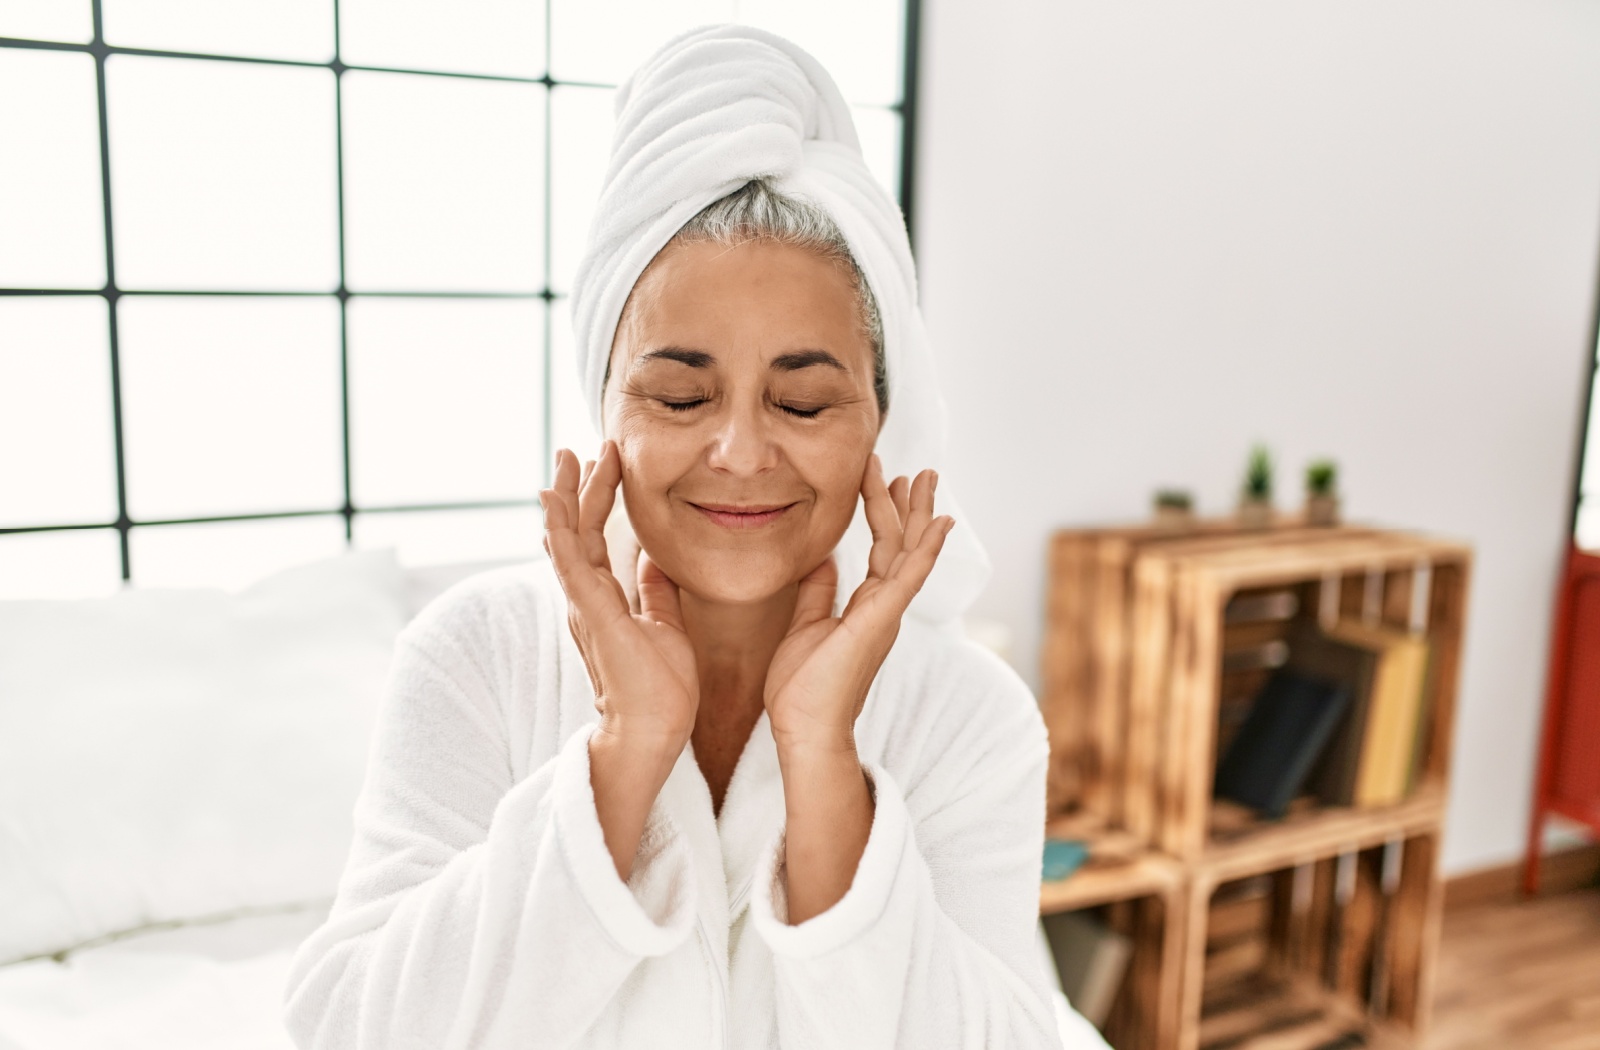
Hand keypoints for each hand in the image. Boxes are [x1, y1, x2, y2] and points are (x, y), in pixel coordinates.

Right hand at [540, 442, 697, 755]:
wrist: (654, 731)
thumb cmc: (660, 689)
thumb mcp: (666, 627)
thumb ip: (657, 593)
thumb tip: (657, 560)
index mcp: (605, 600)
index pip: (597, 539)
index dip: (600, 500)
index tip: (607, 463)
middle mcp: (587, 599)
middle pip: (577, 532)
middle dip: (577, 488)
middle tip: (576, 449)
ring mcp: (584, 606)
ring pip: (567, 541)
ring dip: (566, 498)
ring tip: (566, 460)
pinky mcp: (590, 615)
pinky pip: (569, 565)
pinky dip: (560, 533)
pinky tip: (552, 506)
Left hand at [763, 455, 954, 755]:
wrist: (805, 729)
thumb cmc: (803, 689)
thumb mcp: (806, 627)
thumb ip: (819, 594)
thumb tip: (823, 562)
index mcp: (867, 608)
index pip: (881, 550)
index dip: (881, 512)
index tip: (881, 479)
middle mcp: (884, 607)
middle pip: (901, 544)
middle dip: (908, 505)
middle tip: (918, 470)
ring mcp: (886, 614)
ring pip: (909, 552)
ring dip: (919, 513)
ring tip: (927, 477)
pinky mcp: (881, 621)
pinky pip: (909, 577)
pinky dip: (926, 548)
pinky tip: (940, 523)